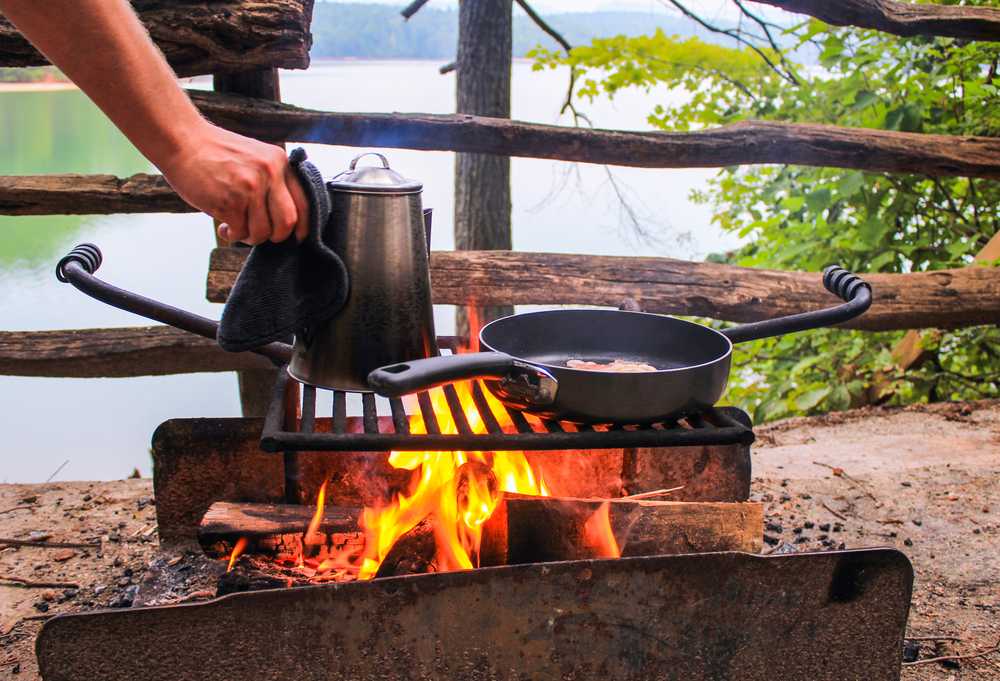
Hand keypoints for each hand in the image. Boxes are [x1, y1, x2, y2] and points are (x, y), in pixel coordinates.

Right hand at [159, 123, 308, 244]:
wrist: (183, 141)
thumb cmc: (217, 153)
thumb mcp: (256, 157)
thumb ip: (273, 179)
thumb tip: (288, 217)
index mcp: (279, 163)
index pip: (304, 203)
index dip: (302, 227)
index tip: (296, 237)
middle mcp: (269, 174)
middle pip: (287, 222)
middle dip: (276, 236)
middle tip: (261, 234)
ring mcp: (249, 188)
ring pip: (262, 232)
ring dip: (249, 237)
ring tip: (237, 227)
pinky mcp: (229, 202)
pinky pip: (240, 232)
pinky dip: (232, 235)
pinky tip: (224, 226)